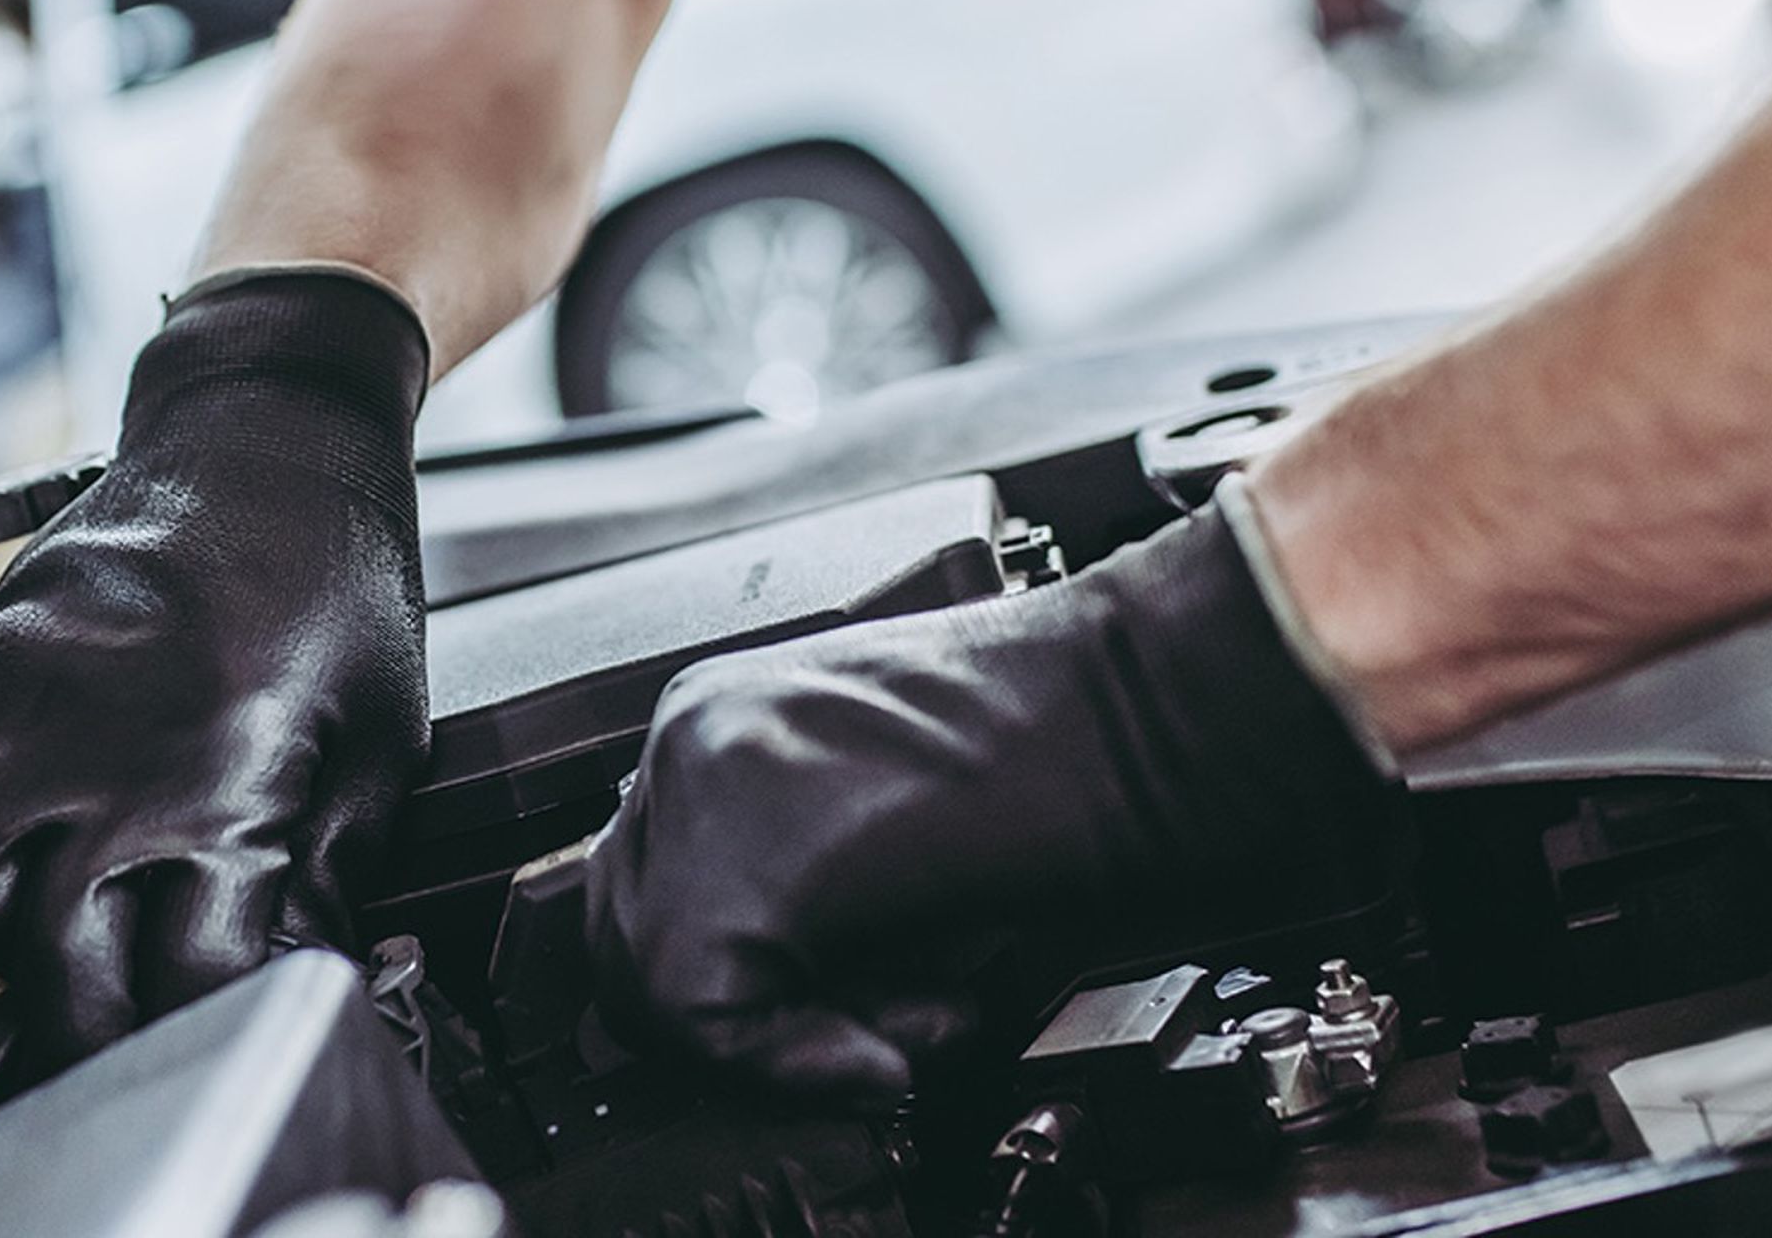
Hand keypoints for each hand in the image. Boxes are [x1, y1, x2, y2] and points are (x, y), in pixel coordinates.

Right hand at [0, 267, 431, 1067]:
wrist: (262, 436)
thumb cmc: (337, 572)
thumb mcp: (383, 737)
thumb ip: (333, 869)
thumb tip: (305, 965)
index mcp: (226, 787)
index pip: (189, 984)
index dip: (206, 1037)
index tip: (220, 1049)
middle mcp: (108, 763)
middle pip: (57, 971)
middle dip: (83, 1044)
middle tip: (108, 1069)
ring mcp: (25, 719)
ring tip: (25, 1017)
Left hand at [583, 498, 1403, 1103]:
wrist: (1151, 713)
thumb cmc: (1063, 767)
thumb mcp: (889, 831)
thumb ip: (795, 904)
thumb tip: (742, 1019)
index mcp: (723, 720)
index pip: (641, 885)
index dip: (720, 984)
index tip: (818, 1018)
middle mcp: (696, 733)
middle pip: (620, 935)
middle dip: (731, 1017)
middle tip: (861, 1032)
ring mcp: (711, 782)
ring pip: (654, 983)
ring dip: (778, 1036)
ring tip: (912, 1008)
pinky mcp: (748, 854)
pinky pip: (707, 1013)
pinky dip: (799, 1059)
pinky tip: (907, 1030)